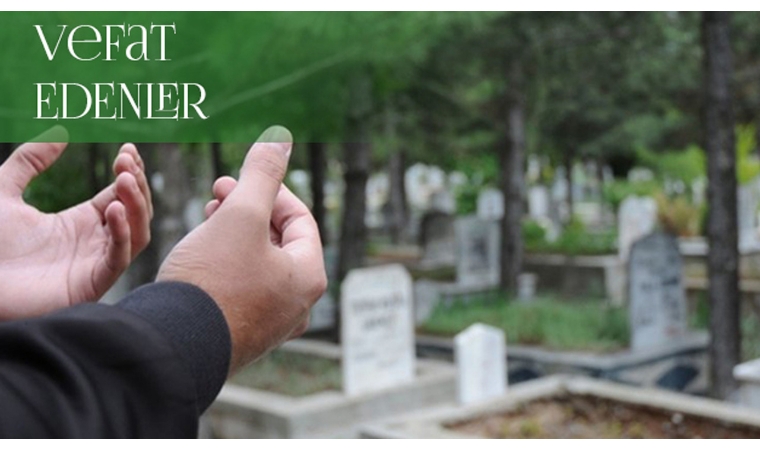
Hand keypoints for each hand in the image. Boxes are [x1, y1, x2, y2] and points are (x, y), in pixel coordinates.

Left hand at [0, 127, 151, 319]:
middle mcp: (95, 242)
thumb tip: (61, 131)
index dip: (129, 171)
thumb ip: (30, 160)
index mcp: (80, 222)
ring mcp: (95, 263)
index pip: (121, 194)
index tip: (127, 148)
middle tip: (125, 160)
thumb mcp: (3, 190)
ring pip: (137, 233)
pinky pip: (119, 257)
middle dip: (136, 183)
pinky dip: (122, 233)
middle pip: (135, 210)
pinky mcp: (91, 282)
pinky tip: (112, 210)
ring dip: (137, 205)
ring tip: (124, 180)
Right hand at [157, 126, 326, 372]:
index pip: (299, 220)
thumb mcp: (240, 215)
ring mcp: (269, 326)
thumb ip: (263, 174)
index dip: (268, 190)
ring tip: (206, 218)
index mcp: (308, 277)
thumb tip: (282, 137)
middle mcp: (296, 306)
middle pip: (279, 243)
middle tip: (217, 194)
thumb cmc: (212, 280)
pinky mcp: (239, 337)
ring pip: (258, 266)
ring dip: (235, 236)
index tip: (233, 179)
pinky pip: (240, 291)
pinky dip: (225, 266)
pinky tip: (199, 256)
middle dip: (249, 211)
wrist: (171, 347)